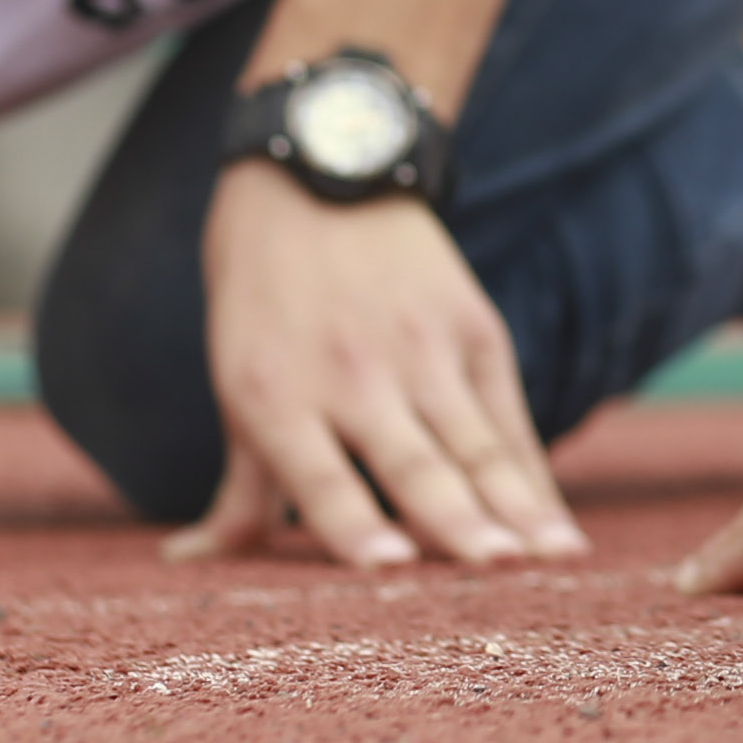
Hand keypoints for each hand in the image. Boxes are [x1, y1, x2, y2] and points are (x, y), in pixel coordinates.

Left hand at [176, 165, 588, 570]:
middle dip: (456, 520)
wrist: (321, 174)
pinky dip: (532, 477)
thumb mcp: (235, 383)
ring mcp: (421, 349)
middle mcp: (351, 375)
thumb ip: (237, 487)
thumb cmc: (262, 298)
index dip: (353, 524)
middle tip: (494, 567)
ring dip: (516, 506)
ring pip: (474, 445)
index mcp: (276, 394)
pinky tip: (557, 528)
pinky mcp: (473, 328)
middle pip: (412, 463)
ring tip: (551, 556)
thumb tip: (185, 562)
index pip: (319, 475)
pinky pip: (507, 420)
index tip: (388, 567)